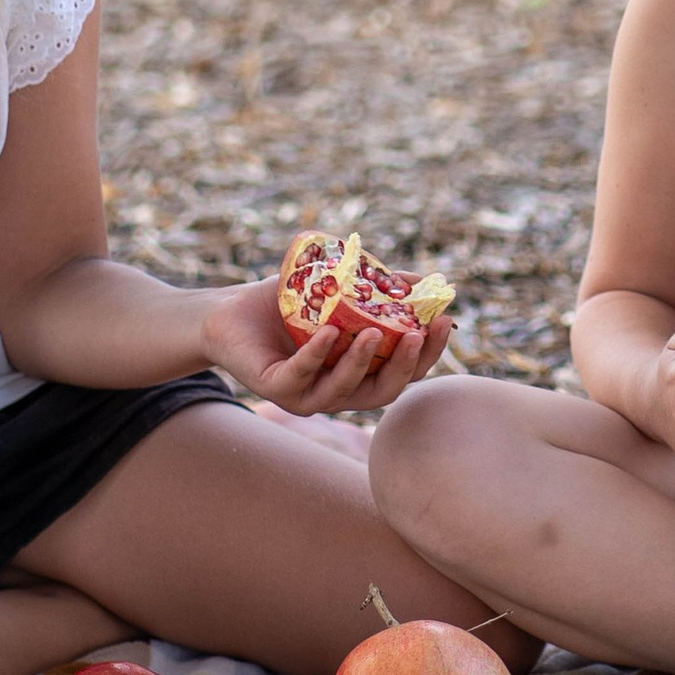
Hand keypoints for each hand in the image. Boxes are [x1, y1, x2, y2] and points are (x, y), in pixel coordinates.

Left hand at [203, 275, 452, 419]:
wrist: (229, 315)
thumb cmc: (286, 304)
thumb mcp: (337, 289)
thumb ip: (376, 287)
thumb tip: (421, 279)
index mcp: (358, 373)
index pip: (404, 371)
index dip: (428, 352)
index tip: (445, 320)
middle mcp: (338, 392)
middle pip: (383, 390)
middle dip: (406, 365)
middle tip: (419, 334)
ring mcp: (307, 395)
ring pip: (345, 390)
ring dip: (362, 363)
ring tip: (374, 331)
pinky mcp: (276, 388)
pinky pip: (301, 375)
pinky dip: (317, 355)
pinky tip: (328, 333)